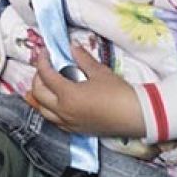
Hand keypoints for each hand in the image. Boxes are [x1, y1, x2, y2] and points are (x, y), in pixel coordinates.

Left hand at [29, 47, 145, 137]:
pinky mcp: (76, 130)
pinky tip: (57, 102)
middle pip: (38, 93)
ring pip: (42, 109)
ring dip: (40, 96)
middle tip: (46, 67)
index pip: (45, 75)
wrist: (138, 116)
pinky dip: (49, 110)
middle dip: (38, 77)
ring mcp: (69, 122)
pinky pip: (54, 120)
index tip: (45, 52)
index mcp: (67, 95)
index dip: (42, 61)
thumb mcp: (100, 72)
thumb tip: (72, 46)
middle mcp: (63, 110)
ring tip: (47, 84)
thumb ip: (82, 58)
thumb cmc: (119, 93)